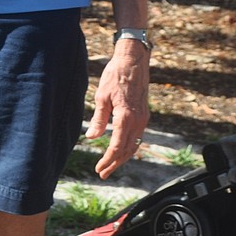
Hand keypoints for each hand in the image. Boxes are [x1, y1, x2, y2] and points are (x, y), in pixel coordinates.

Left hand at [83, 42, 149, 178]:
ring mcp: (143, 118)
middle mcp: (138, 120)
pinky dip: (129, 146)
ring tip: (111, 166)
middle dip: (115, 164)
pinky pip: (138, 136)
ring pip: (134, 145)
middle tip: (103, 173)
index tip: (99, 169)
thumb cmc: (115, 76)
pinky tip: (121, 150)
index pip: (116, 147)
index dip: (107, 160)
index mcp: (126, 117)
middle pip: (127, 150)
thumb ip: (98, 119)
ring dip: (122, 157)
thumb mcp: (101, 97)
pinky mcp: (144, 114)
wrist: (133, 61)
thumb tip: (91, 137)